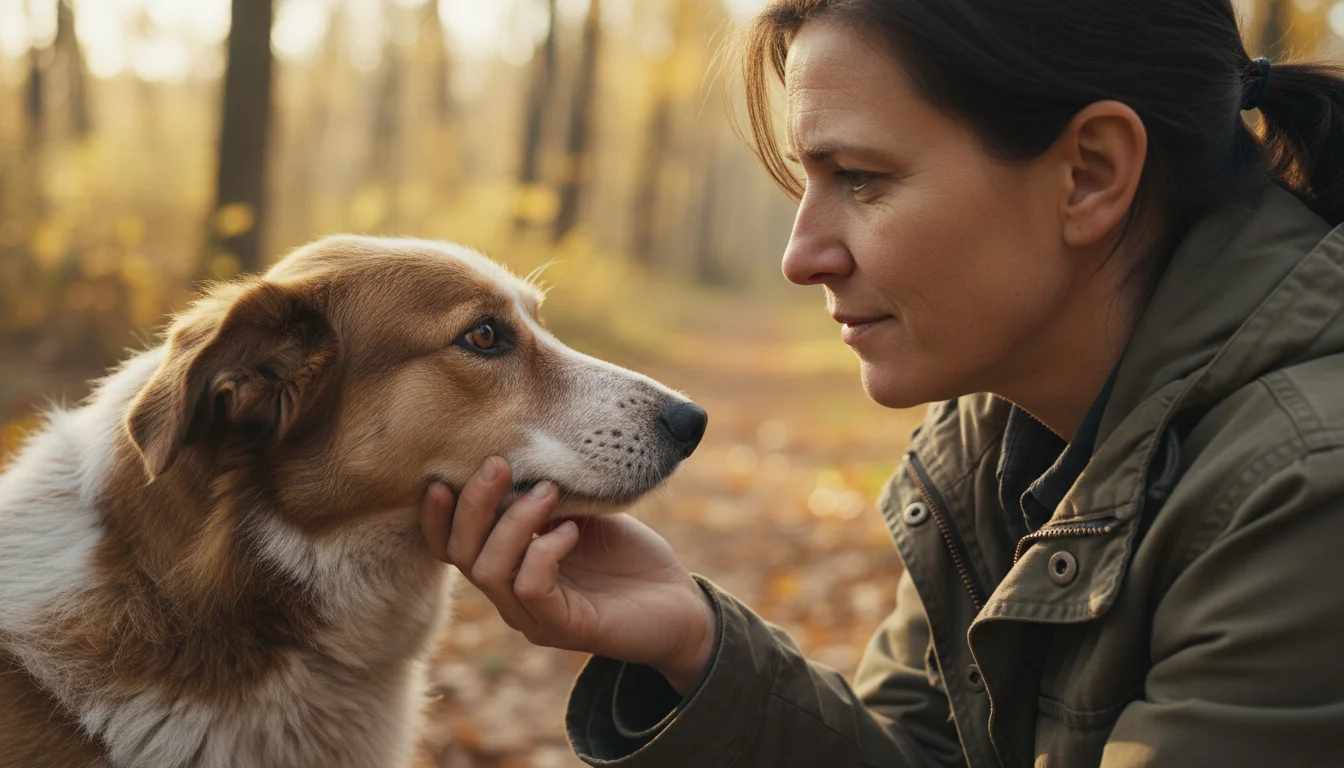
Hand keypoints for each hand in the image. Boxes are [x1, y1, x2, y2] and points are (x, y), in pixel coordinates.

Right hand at [419, 457, 717, 692]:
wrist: (681, 605)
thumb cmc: (628, 556)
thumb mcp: (580, 512)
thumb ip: (544, 493)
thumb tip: (515, 452)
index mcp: (508, 566)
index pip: (450, 547)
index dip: (437, 516)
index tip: (440, 475)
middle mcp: (511, 596)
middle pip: (461, 554)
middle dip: (473, 504)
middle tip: (499, 463)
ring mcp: (534, 616)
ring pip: (490, 570)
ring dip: (513, 522)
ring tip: (547, 490)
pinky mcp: (564, 628)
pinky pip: (531, 587)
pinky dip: (543, 550)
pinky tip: (570, 530)